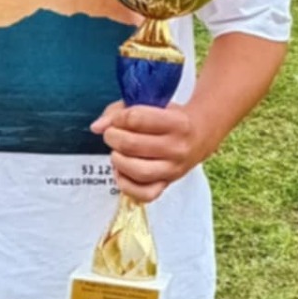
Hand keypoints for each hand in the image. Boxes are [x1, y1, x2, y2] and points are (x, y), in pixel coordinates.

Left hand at [90, 102, 208, 202]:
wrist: (199, 135)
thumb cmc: (170, 117)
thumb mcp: (151, 104)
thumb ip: (120, 111)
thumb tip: (97, 127)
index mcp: (178, 122)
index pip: (137, 118)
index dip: (119, 118)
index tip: (117, 119)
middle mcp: (178, 148)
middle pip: (132, 145)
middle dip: (113, 137)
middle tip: (111, 134)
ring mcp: (174, 169)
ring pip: (138, 171)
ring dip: (118, 160)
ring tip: (116, 153)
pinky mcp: (167, 184)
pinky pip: (144, 194)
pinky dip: (126, 184)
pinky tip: (121, 171)